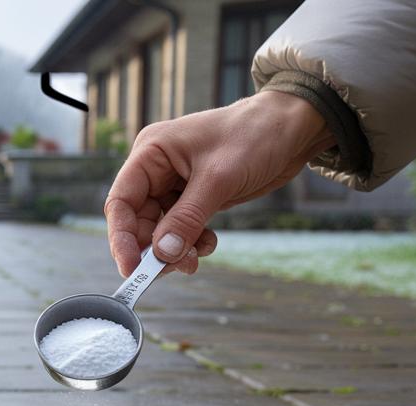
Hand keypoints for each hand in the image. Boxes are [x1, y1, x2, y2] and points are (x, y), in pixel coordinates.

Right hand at [104, 89, 333, 275]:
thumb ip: (187, 218)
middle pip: (139, 221)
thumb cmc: (255, 135)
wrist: (294, 128)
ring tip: (195, 260)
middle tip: (175, 268)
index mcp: (151, 153)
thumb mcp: (219, 178)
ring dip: (175, 249)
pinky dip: (192, 243)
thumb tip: (162, 254)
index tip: (132, 267)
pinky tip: (208, 244)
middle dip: (155, 248)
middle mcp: (157, 169)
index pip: (121, 202)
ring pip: (161, 229)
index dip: (122, 237)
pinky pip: (183, 229)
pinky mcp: (196, 197)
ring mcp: (176, 184)